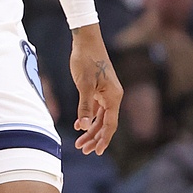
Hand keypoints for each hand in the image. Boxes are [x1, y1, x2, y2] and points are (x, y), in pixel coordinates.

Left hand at [70, 24, 121, 153]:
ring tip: (80, 143)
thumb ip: (84, 106)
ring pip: (100, 118)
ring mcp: (105, 93)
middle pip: (106, 123)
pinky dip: (87, 118)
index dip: (104, 138)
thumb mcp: (84, 84)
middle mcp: (112, 97)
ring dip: (90, 130)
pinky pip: (95, 109)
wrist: (86, 41)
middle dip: (95, 138)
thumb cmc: (86, 60)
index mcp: (113, 97)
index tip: (97, 151)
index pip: (111, 124)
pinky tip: (79, 126)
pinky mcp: (98, 90)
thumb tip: (83, 126)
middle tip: (84, 150)